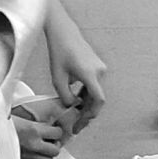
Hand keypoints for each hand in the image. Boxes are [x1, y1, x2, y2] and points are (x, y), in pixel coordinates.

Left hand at [44, 12, 107, 133]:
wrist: (64, 33)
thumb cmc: (59, 52)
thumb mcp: (57, 78)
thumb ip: (65, 96)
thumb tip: (72, 107)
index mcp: (90, 74)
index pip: (98, 100)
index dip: (90, 114)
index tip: (81, 124)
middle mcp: (99, 71)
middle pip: (97, 99)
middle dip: (87, 113)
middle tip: (76, 126)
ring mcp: (100, 69)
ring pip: (95, 93)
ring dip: (86, 105)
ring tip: (74, 115)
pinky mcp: (97, 67)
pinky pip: (94, 85)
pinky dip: (86, 95)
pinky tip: (77, 102)